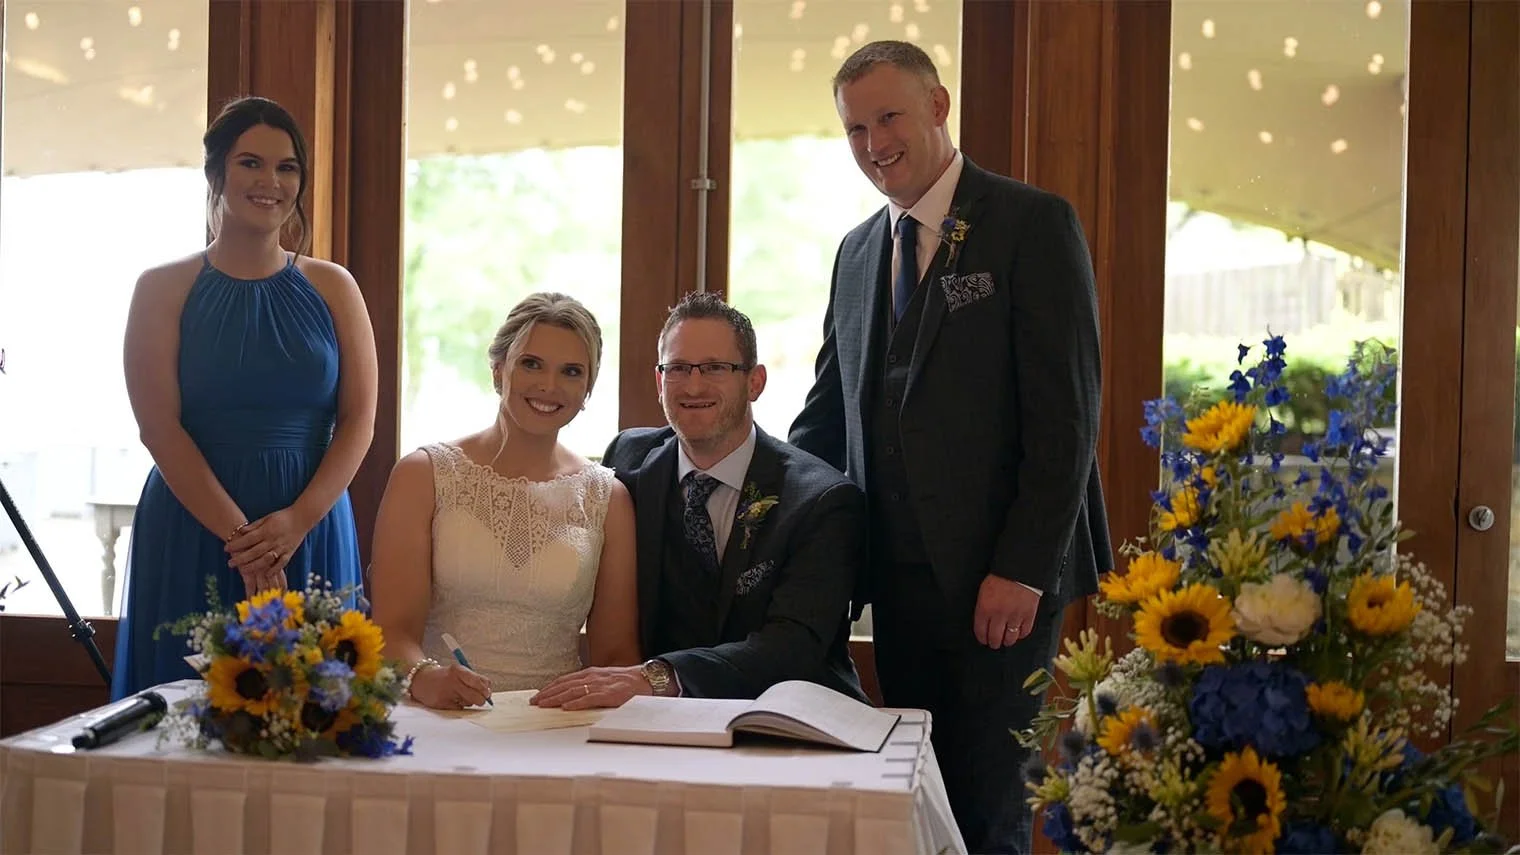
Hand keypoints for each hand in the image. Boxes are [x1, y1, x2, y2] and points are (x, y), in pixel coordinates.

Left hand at [226, 508, 310, 591]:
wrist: (303, 517)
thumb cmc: (283, 517)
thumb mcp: (267, 518)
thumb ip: (254, 526)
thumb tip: (241, 531)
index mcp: (267, 530)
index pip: (249, 539)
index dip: (237, 544)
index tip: (226, 548)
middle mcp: (273, 540)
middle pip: (255, 551)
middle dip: (241, 558)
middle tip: (230, 564)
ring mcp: (282, 547)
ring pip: (266, 559)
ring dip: (254, 566)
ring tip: (243, 570)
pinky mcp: (290, 552)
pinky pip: (281, 563)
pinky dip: (274, 569)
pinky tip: (266, 575)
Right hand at [410, 663, 491, 709]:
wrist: (421, 679)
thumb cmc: (445, 676)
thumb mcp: (459, 671)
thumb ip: (475, 679)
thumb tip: (488, 692)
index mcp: (458, 670)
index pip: (479, 682)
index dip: (486, 690)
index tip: (487, 693)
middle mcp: (452, 681)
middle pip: (476, 696)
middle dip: (481, 700)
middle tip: (480, 699)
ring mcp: (446, 693)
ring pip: (469, 703)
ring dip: (468, 701)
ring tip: (459, 694)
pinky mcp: (441, 703)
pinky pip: (459, 708)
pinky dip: (459, 705)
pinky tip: (452, 699)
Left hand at [530, 666, 650, 709]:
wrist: (647, 679)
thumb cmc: (626, 681)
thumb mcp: (605, 679)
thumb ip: (590, 685)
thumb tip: (573, 695)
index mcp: (591, 673)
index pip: (565, 680)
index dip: (550, 688)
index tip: (538, 695)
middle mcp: (593, 676)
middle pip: (565, 685)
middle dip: (548, 694)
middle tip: (534, 702)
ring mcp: (601, 685)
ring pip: (573, 691)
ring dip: (556, 698)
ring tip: (543, 705)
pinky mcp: (610, 694)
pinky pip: (590, 699)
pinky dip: (576, 703)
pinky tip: (566, 707)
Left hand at [974, 575, 1040, 648]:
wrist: (1020, 569)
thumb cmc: (1000, 577)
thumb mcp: (984, 591)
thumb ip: (983, 608)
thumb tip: (983, 622)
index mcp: (985, 608)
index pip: (981, 631)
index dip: (982, 638)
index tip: (983, 639)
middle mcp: (999, 615)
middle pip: (995, 638)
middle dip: (993, 643)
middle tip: (994, 643)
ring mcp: (1015, 616)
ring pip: (1010, 638)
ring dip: (1007, 641)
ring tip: (1006, 640)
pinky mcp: (1028, 615)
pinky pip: (1024, 632)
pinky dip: (1021, 634)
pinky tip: (1018, 633)